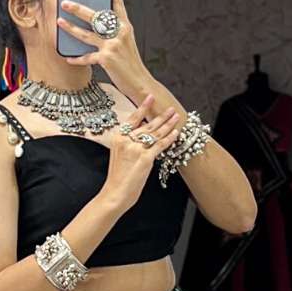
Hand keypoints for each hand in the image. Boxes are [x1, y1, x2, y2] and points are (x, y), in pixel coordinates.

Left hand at [56, 0, 149, 94]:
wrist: (139, 82)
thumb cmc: (130, 63)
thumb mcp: (127, 42)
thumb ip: (115, 31)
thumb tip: (97, 23)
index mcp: (125, 26)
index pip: (119, 4)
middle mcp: (120, 33)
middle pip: (96, 16)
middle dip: (79, 8)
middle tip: (65, 2)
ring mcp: (113, 45)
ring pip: (87, 34)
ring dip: (71, 28)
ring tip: (60, 22)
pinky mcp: (107, 59)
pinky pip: (87, 57)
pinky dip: (77, 58)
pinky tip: (69, 57)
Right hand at [100, 93, 179, 210]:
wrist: (115, 193)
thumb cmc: (117, 178)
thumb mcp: (119, 155)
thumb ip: (129, 143)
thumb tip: (144, 134)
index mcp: (118, 138)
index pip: (133, 119)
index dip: (143, 107)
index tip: (150, 97)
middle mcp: (127, 141)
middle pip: (147, 125)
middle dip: (161, 117)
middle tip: (170, 109)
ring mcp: (136, 149)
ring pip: (156, 133)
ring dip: (168, 124)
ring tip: (176, 117)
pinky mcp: (145, 158)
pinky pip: (160, 145)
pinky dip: (169, 138)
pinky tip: (175, 133)